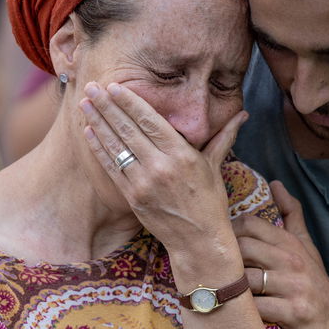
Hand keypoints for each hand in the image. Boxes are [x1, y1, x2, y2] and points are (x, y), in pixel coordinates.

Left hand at [79, 82, 245, 272]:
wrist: (199, 241)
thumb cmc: (210, 202)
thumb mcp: (216, 166)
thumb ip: (224, 136)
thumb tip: (244, 114)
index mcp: (183, 155)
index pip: (150, 121)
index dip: (130, 102)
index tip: (114, 86)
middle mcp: (162, 166)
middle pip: (128, 129)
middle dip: (107, 106)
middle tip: (91, 87)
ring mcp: (144, 183)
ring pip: (116, 146)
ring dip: (98, 122)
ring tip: (84, 104)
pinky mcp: (133, 197)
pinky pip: (112, 168)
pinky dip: (99, 148)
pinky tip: (89, 131)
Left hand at [232, 179, 328, 328]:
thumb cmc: (315, 282)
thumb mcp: (306, 244)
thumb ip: (291, 213)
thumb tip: (276, 183)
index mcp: (289, 242)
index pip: (248, 224)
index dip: (227, 233)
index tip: (218, 247)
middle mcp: (291, 260)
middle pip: (242, 248)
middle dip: (225, 260)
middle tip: (215, 272)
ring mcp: (292, 286)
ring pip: (246, 279)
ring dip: (230, 288)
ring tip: (221, 293)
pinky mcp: (292, 312)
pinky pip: (256, 309)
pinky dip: (242, 312)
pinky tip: (236, 314)